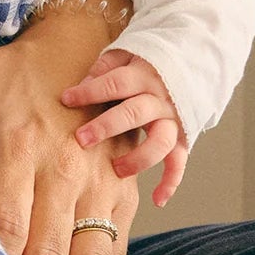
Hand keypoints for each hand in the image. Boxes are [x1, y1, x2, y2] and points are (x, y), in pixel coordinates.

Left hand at [61, 44, 187, 207]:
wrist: (187, 65)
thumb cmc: (144, 64)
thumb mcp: (125, 54)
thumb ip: (105, 68)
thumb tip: (83, 84)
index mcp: (143, 76)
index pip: (115, 83)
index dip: (90, 91)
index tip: (67, 99)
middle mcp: (160, 99)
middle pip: (134, 113)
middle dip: (107, 126)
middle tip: (82, 139)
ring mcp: (173, 120)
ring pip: (160, 141)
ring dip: (139, 158)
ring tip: (116, 169)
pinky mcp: (182, 138)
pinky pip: (179, 162)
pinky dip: (170, 182)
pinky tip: (157, 200)